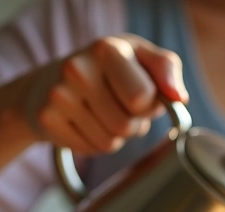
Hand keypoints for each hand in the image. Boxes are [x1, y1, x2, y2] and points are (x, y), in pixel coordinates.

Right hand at [22, 34, 188, 155]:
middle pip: (126, 125)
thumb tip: (178, 98)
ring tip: (99, 113)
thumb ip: (167, 70)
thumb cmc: (108, 71)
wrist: (48, 83)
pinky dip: (93, 143)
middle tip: (116, 105)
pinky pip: (90, 150)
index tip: (138, 94)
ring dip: (114, 136)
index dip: (147, 105)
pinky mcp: (46, 119)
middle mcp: (77, 68)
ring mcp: (58, 94)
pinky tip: (83, 122)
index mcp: (106, 48)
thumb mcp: (141, 58)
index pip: (142, 98)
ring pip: (109, 143)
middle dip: (131, 124)